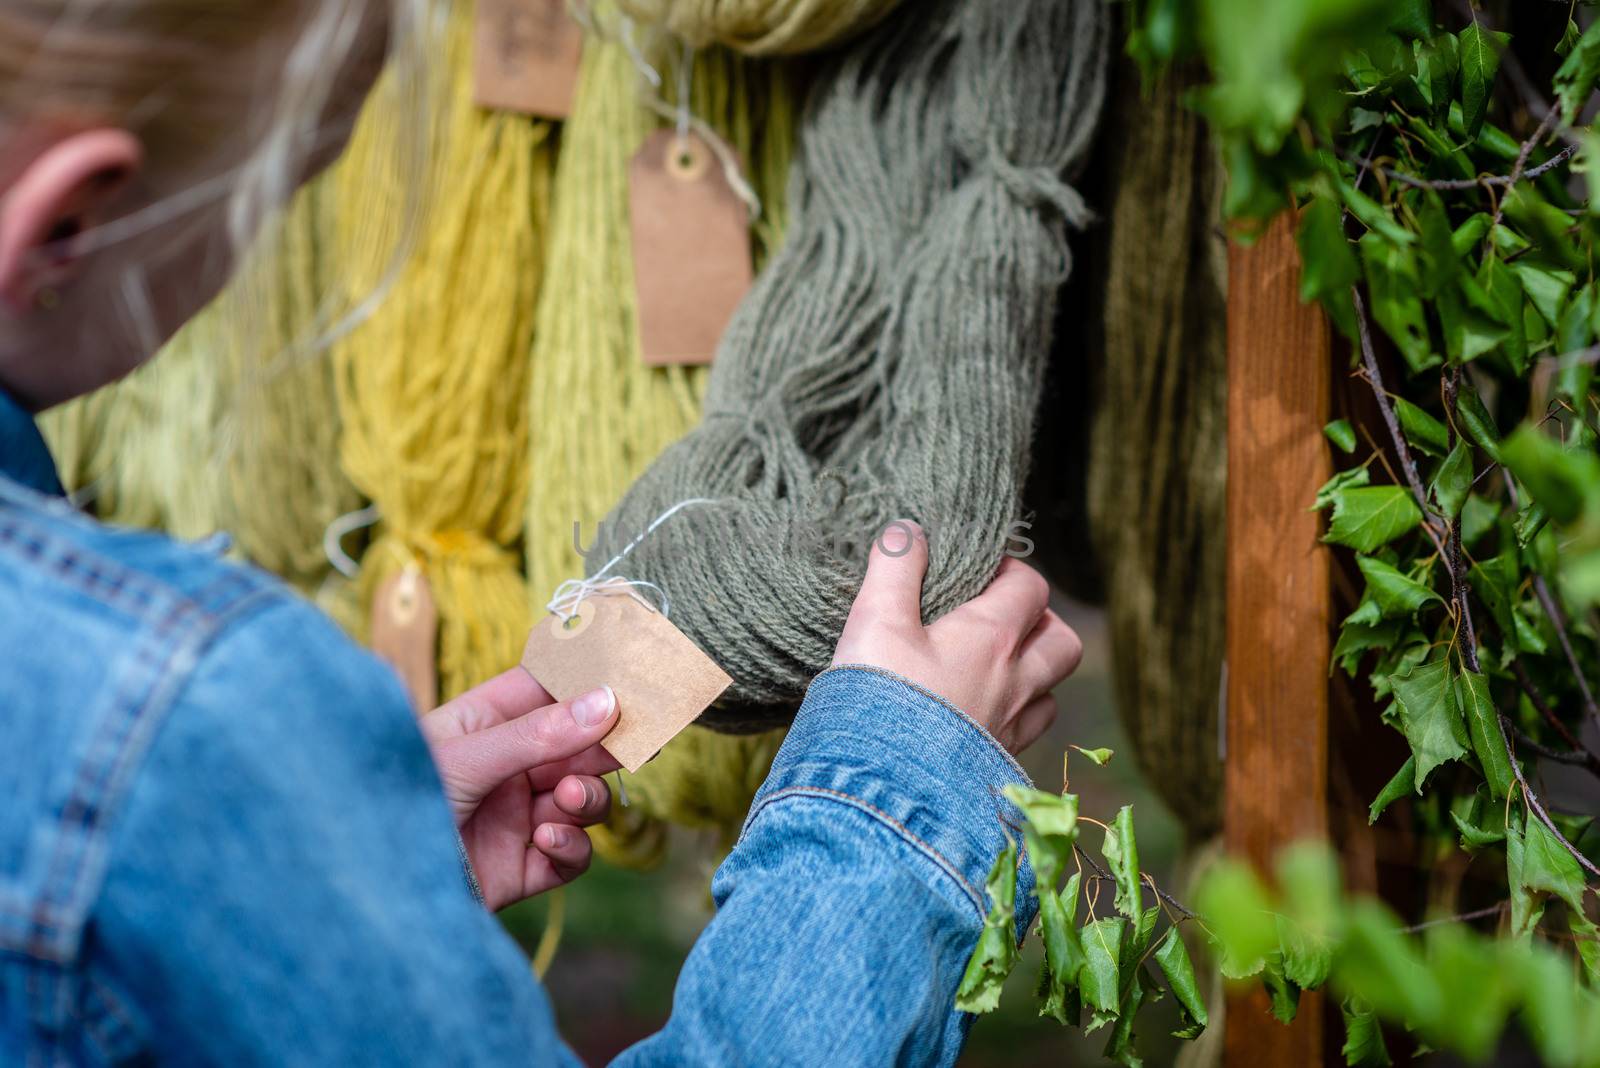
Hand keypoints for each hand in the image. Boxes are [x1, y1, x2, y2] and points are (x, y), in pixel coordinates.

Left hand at [419, 669, 620, 910]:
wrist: (369, 889)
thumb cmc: (395, 802)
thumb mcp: (466, 759)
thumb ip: (538, 734)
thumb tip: (606, 702)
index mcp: (484, 723)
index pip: (548, 689)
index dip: (590, 680)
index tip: (632, 676)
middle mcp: (506, 767)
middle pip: (579, 746)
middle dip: (605, 745)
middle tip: (638, 740)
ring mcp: (516, 818)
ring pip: (584, 799)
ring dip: (587, 797)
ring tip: (567, 798)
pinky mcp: (523, 867)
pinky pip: (572, 854)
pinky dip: (571, 847)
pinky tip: (546, 841)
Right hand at [832, 522, 1082, 754]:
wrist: (881, 791)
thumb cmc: (878, 698)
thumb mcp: (875, 620)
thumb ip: (894, 568)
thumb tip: (909, 529)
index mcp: (993, 637)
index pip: (1031, 586)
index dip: (1011, 571)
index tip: (979, 571)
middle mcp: (1015, 682)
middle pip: (1063, 641)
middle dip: (1041, 623)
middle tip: (999, 619)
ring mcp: (1010, 729)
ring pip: (1050, 693)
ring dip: (1034, 675)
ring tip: (994, 669)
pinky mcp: (997, 767)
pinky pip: (1026, 736)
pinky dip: (1014, 720)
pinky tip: (979, 717)